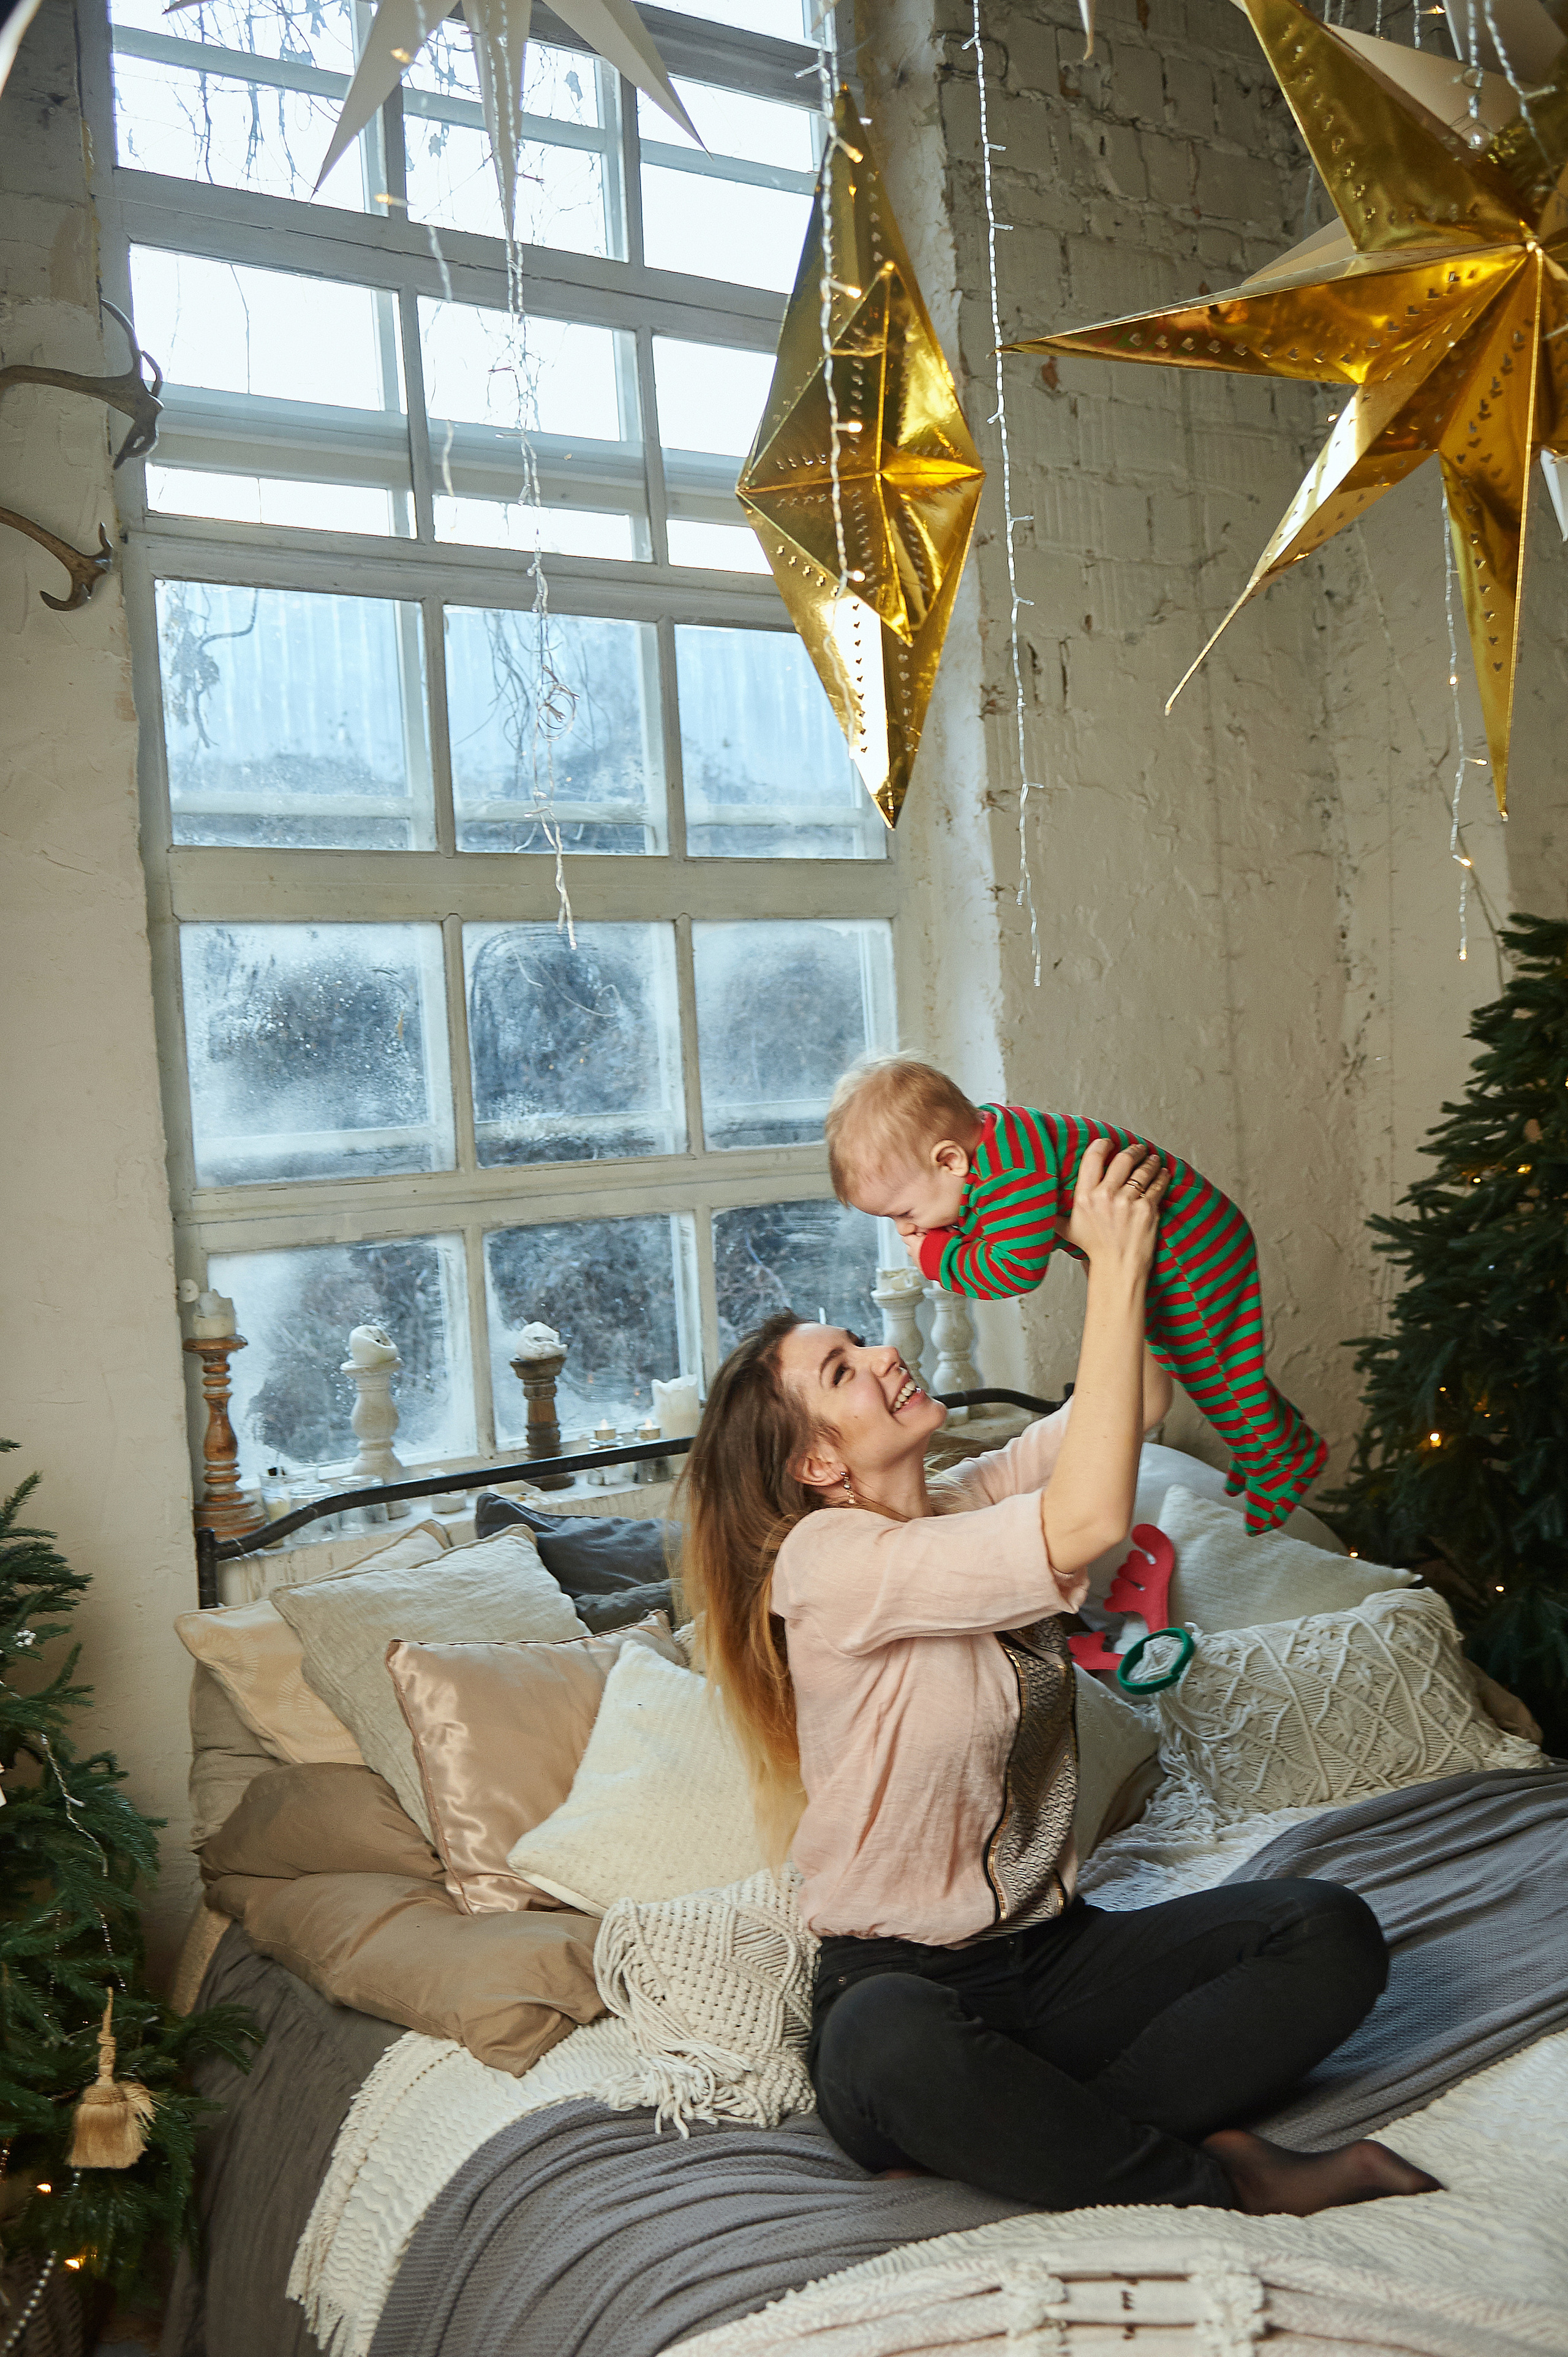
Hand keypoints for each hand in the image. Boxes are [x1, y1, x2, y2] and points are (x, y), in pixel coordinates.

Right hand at [1065, 1138, 1170, 1278]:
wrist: (1118, 1266)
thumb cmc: (1095, 1249)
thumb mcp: (1068, 1229)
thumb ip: (1056, 1214)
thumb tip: (1041, 1204)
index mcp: (1085, 1197)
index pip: (1093, 1158)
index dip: (1103, 1145)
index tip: (1108, 1142)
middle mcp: (1106, 1196)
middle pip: (1123, 1159)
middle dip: (1133, 1150)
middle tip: (1137, 1149)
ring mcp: (1128, 1202)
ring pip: (1143, 1169)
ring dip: (1150, 1161)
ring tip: (1153, 1159)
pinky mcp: (1147, 1208)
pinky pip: (1157, 1185)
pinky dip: (1162, 1176)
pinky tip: (1163, 1173)